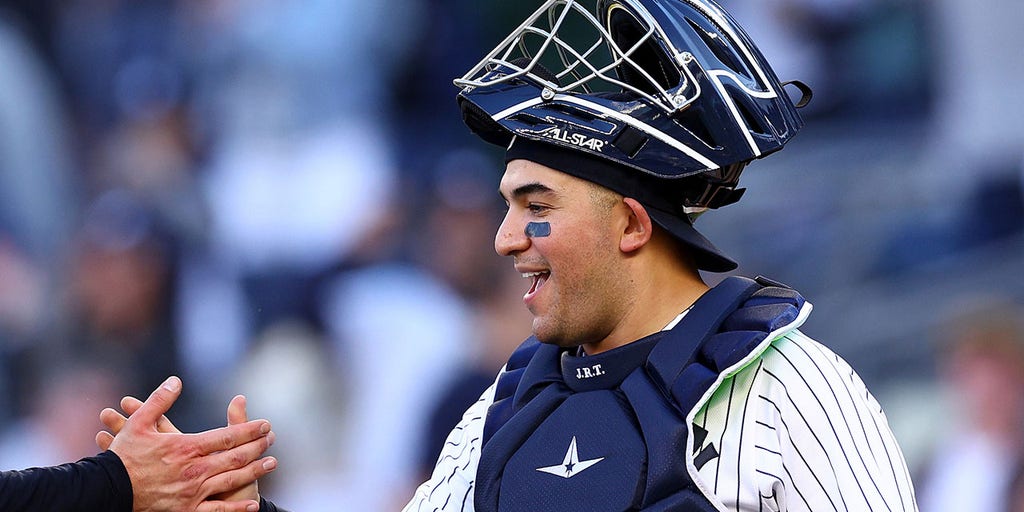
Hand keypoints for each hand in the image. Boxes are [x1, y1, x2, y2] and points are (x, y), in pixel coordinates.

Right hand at [95, 376, 276, 511]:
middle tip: (272, 440)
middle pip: (235, 457)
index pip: (227, 436)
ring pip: (231, 480)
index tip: (265, 424)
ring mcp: (192, 492)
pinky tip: (252, 504)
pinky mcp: (186, 510)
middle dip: (257, 447)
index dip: (250, 430)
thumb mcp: (138, 423)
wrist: (108, 492)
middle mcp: (194, 470)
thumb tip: (176, 380)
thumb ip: (159, 401)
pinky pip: (216, 510)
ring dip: (254, 471)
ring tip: (271, 463)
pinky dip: (236, 509)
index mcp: (186, 447)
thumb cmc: (123, 456)